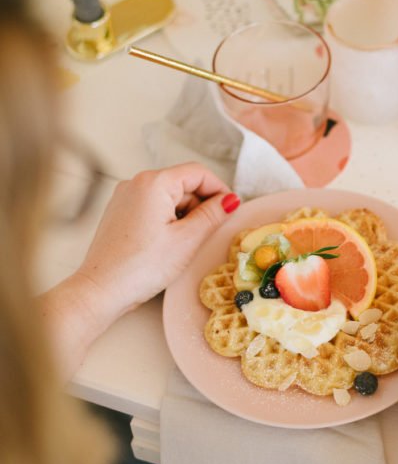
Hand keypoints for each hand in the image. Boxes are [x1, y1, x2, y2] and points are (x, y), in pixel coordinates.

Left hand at [74, 163, 239, 320]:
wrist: (101, 290)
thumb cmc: (141, 267)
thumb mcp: (187, 240)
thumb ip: (212, 215)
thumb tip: (230, 200)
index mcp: (154, 182)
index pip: (198, 173)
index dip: (219, 189)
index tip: (231, 210)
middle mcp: (136, 183)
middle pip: (183, 184)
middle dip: (201, 205)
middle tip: (210, 233)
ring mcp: (125, 198)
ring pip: (169, 197)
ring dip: (185, 215)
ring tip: (186, 244)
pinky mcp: (121, 213)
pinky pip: (153, 208)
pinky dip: (168, 221)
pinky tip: (169, 244)